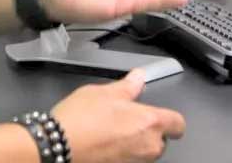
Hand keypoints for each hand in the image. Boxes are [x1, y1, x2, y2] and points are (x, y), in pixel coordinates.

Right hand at [52, 69, 183, 162]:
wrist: (54, 147)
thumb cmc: (80, 120)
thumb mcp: (105, 92)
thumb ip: (128, 86)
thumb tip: (139, 77)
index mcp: (150, 122)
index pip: (178, 124)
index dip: (172, 120)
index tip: (165, 117)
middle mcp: (147, 147)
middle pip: (160, 141)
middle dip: (149, 133)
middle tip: (128, 122)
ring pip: (143, 154)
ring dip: (135, 146)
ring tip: (112, 134)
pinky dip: (120, 156)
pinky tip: (104, 147)